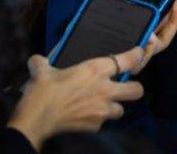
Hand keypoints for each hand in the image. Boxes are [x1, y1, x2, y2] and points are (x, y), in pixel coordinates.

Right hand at [6, 0, 176, 148]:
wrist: (35, 121)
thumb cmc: (40, 93)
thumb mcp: (41, 71)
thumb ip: (43, 62)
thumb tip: (36, 60)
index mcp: (95, 70)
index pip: (129, 59)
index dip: (138, 54)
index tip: (141, 51)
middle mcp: (104, 89)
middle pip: (137, 89)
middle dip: (133, 88)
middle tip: (123, 86)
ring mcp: (102, 110)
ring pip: (122, 109)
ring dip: (115, 106)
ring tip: (103, 104)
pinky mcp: (96, 126)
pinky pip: (104, 123)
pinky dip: (98, 120)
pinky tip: (87, 116)